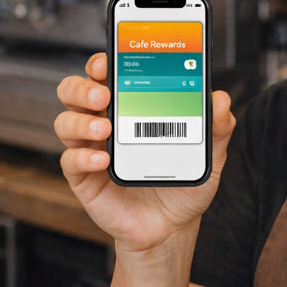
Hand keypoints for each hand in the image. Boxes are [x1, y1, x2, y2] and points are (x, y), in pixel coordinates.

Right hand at [55, 53, 235, 253]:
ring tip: (106, 128)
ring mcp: (91, 149)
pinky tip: (103, 161)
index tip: (109, 59)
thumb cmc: (183, 183)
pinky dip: (83, 157)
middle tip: (104, 93)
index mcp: (131, 107)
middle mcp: (105, 123)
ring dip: (81, 121)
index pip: (107, 75)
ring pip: (65, 122)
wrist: (172, 227)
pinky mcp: (84, 178)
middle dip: (83, 86)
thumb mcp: (209, 155)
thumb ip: (217, 127)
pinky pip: (70, 161)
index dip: (102, 62)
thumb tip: (221, 100)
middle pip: (74, 92)